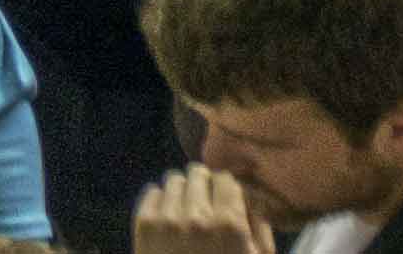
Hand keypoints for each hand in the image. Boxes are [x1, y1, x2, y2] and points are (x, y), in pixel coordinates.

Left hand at [137, 168, 278, 253]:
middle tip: (204, 207)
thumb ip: (259, 229)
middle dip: (203, 188)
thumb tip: (249, 200)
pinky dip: (160, 202)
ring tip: (185, 214)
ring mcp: (167, 218)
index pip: (225, 178)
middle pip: (198, 174)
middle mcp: (197, 215)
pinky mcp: (144, 224)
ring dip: (181, 193)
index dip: (225, 189)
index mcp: (229, 223)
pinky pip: (152, 192)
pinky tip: (168, 222)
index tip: (224, 200)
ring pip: (173, 180)